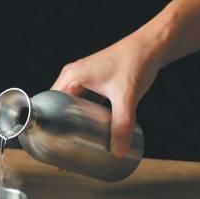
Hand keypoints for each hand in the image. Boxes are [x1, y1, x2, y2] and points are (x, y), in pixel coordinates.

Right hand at [51, 30, 162, 156]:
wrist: (152, 46)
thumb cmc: (136, 62)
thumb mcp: (126, 96)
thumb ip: (122, 125)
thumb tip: (118, 152)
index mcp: (71, 77)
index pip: (48, 103)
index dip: (47, 123)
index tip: (49, 141)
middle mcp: (72, 76)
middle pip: (57, 106)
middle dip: (58, 126)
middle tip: (61, 147)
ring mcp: (82, 78)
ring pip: (69, 105)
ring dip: (70, 121)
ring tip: (71, 141)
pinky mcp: (93, 82)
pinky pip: (81, 102)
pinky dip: (82, 115)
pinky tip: (88, 127)